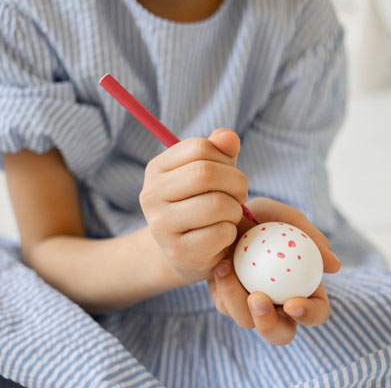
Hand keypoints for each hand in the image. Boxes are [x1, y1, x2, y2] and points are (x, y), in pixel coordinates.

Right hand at [140, 128, 247, 284]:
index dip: (225, 158)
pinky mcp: (178, 252)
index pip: (199, 148)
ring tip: (230, 215)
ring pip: (216, 204)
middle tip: (239, 196)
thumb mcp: (210, 174)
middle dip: (236, 183)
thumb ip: (220, 152)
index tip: (229, 173)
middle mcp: (151, 195)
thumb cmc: (201, 205)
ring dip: (235, 210)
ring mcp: (161, 226)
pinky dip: (231, 233)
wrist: (185, 253)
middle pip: (206, 174)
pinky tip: (221, 237)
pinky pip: (220, 233)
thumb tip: (229, 138)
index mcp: (156, 169)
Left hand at [207, 197, 340, 345]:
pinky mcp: (227, 300)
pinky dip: (222, 286)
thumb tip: (334, 266)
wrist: (228, 215)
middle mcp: (279, 305)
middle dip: (269, 325)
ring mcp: (251, 306)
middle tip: (257, 299)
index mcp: (305, 290)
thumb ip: (312, 236)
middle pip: (281, 334)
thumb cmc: (265, 217)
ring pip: (247, 321)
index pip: (316, 313)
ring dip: (236, 300)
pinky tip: (220, 265)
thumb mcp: (286, 218)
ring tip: (227, 268)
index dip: (309, 314)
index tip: (293, 303)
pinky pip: (225, 305)